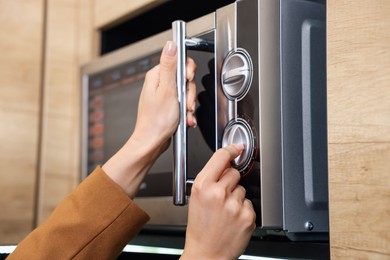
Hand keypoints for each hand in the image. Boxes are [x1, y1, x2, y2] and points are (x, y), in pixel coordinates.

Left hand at [102, 41, 196, 197]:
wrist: (152, 143)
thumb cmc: (157, 121)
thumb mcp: (167, 90)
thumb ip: (170, 65)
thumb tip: (170, 44)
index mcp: (157, 76)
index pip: (179, 62)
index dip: (188, 72)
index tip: (188, 81)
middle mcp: (159, 84)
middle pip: (185, 79)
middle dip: (189, 93)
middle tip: (185, 103)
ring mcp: (164, 96)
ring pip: (186, 94)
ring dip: (189, 106)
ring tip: (184, 115)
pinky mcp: (168, 107)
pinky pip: (183, 104)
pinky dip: (186, 113)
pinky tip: (185, 120)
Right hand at [181, 144, 255, 259]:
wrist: (207, 253)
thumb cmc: (200, 228)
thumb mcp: (196, 198)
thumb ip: (210, 179)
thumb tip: (226, 163)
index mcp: (203, 186)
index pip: (221, 158)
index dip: (231, 150)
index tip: (237, 147)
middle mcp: (218, 193)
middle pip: (234, 173)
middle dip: (230, 182)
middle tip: (221, 197)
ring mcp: (234, 205)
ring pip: (242, 189)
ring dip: (237, 197)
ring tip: (226, 212)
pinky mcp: (247, 215)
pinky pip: (249, 203)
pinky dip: (243, 210)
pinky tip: (233, 219)